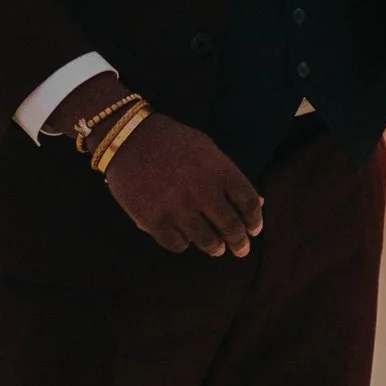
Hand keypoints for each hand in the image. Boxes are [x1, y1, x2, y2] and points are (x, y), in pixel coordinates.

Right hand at [99, 113, 264, 257]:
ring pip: (209, 242)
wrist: (126, 137)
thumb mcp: (207, 150)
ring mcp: (179, 208)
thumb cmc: (172, 142)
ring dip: (215, 248)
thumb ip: (230, 177)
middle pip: (232, 228)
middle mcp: (203, 191)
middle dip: (240, 243)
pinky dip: (184, 243)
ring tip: (216, 248)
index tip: (254, 230)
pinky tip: (184, 238)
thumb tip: (259, 204)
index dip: (255, 221)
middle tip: (241, 249)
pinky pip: (179, 245)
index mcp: (220, 170)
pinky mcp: (155, 221)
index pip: (249, 204)